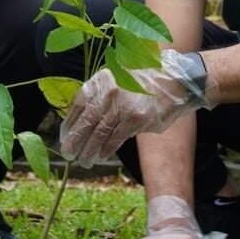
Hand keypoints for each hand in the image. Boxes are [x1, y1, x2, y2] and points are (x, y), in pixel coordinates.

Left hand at [59, 50, 221, 164]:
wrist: (174, 81)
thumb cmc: (145, 82)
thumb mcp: (119, 78)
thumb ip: (102, 94)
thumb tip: (85, 119)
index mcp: (102, 80)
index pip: (79, 103)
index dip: (70, 121)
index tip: (64, 135)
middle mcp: (108, 91)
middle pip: (86, 120)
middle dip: (75, 139)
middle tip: (68, 152)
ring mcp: (121, 106)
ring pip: (99, 133)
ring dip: (89, 149)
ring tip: (83, 159)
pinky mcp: (134, 119)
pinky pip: (115, 138)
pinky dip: (106, 149)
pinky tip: (101, 155)